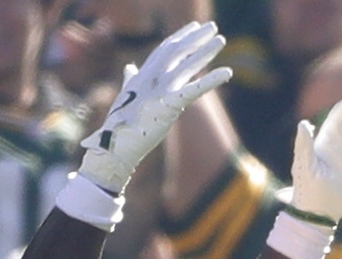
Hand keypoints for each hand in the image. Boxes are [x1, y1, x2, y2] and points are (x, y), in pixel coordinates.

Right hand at [76, 19, 229, 194]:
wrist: (113, 147)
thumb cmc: (119, 127)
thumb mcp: (125, 96)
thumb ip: (131, 80)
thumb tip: (129, 68)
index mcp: (143, 76)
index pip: (164, 49)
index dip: (181, 37)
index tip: (195, 28)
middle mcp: (152, 79)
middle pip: (177, 51)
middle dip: (196, 39)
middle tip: (213, 28)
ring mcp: (160, 91)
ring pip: (187, 65)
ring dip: (206, 52)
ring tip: (221, 40)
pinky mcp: (169, 106)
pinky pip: (195, 90)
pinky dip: (212, 80)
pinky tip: (228, 72)